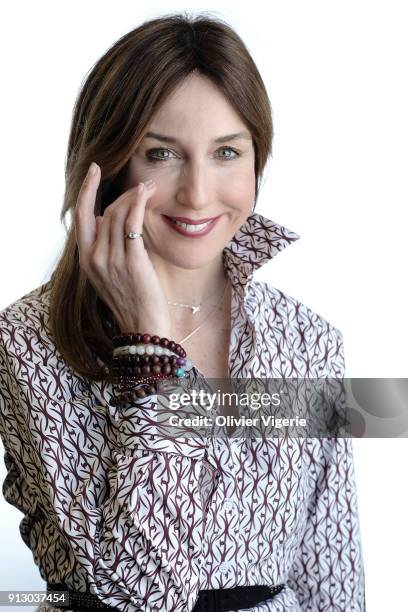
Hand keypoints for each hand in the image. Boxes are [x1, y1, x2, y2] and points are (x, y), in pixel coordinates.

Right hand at [75, 163, 171, 337]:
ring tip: (150, 187)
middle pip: (105, 213)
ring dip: (135, 197)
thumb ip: (105, 248)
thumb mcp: (109, 274)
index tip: (94, 171)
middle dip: (124, 194)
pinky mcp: (132, 262)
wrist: (143, 327)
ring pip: (119, 216)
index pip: (81, 217)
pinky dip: (138, 205)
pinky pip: (132, 225)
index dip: (86, 190)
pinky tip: (146, 194)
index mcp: (86, 260)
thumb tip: (105, 220)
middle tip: (143, 185)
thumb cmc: (132, 300)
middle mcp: (95, 258)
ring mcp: (112, 260)